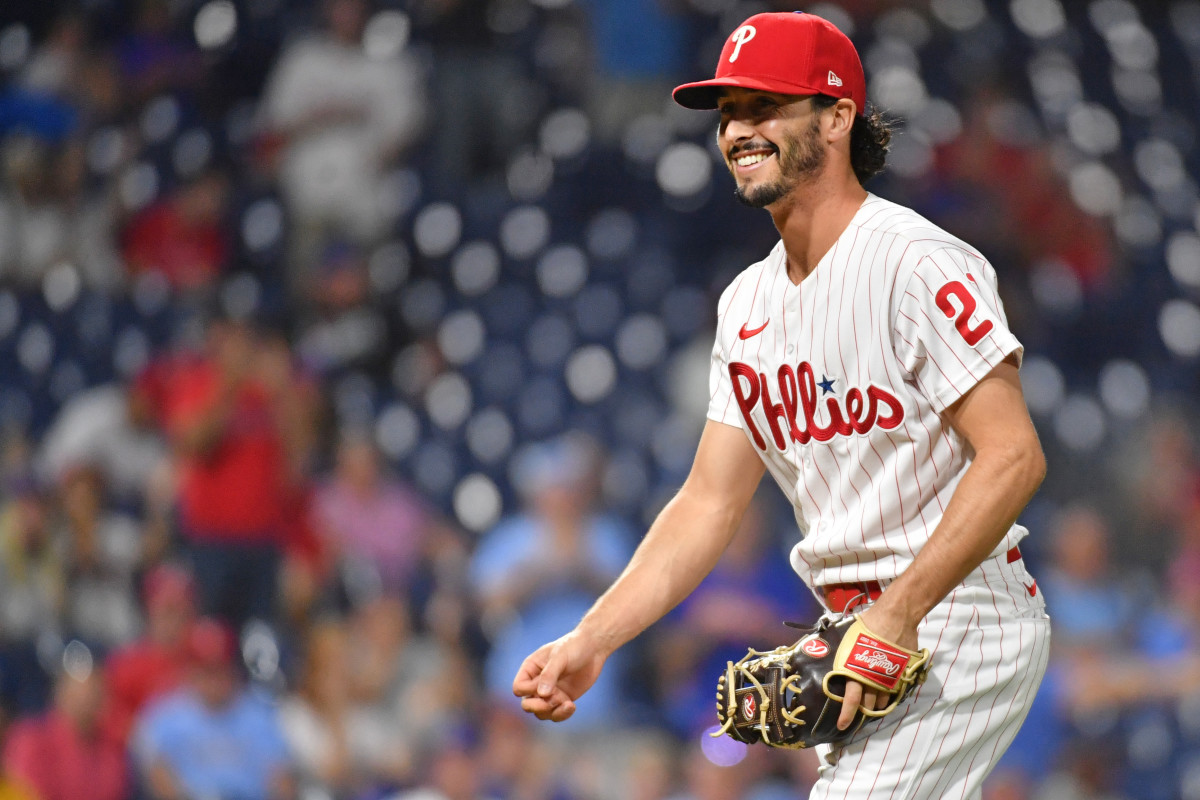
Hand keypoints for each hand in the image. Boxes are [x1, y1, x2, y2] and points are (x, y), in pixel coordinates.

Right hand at [512, 631, 608, 721]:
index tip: (545, 684)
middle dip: (538, 706)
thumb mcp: (560, 656)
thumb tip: (542, 694)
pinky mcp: (562, 699)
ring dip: (553, 711)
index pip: (519, 688)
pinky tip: (572, 706)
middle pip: (527, 704)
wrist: (593, 648)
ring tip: (567, 702)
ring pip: (541, 713)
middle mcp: (537, 683)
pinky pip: (556, 714)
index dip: (528, 691)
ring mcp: (550, 693)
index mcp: (530, 668)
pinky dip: (562, 714)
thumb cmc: (573, 647)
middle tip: (554, 700)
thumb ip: (549, 674)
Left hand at [836, 604, 920, 729]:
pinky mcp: (902, 674)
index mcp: (857, 671)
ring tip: (873, 703)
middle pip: (868, 704)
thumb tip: (831, 656)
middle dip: (863, 710)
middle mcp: (873, 679)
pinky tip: (886, 691)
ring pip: (882, 699)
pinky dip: (889, 693)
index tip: (842, 726)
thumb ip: (844, 655)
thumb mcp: (849, 640)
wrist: (895, 617)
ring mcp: (890, 678)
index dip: (846, 715)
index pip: (851, 700)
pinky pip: (895, 690)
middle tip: (859, 712)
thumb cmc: (868, 625)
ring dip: (877, 703)